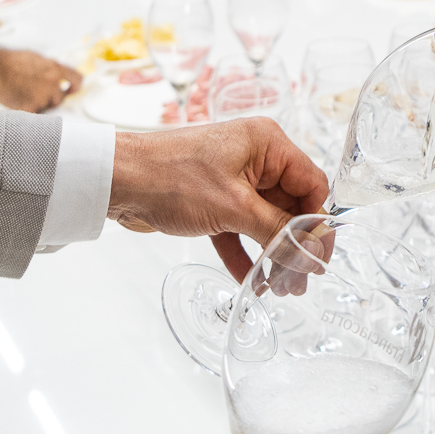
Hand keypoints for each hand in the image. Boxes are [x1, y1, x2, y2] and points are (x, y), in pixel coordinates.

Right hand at [0, 49, 82, 112]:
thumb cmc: (10, 61)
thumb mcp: (37, 58)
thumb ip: (50, 68)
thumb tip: (57, 74)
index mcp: (57, 70)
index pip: (77, 81)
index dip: (73, 86)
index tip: (70, 89)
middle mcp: (53, 84)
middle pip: (60, 98)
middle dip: (51, 97)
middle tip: (35, 91)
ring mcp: (42, 98)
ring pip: (45, 107)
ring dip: (38, 104)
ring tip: (22, 93)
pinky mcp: (30, 109)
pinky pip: (33, 114)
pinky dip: (26, 110)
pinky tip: (17, 100)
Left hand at [109, 117, 331, 282]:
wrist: (117, 181)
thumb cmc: (171, 178)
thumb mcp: (234, 207)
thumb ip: (278, 230)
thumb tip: (313, 252)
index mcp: (268, 144)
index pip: (311, 184)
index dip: (317, 223)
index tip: (317, 259)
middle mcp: (256, 159)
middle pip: (291, 206)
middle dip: (294, 246)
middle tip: (299, 283)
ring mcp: (234, 180)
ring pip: (266, 221)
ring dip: (272, 254)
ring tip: (278, 288)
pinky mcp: (214, 200)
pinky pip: (241, 229)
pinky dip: (245, 253)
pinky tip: (250, 280)